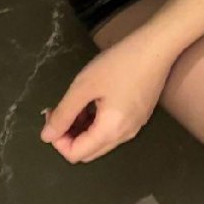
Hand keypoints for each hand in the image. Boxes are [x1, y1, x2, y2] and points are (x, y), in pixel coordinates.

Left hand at [39, 28, 175, 163]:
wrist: (156, 48)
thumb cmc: (118, 64)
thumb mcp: (84, 86)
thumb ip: (63, 114)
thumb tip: (47, 136)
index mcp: (110, 132)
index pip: (75, 154)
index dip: (58, 140)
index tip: (53, 115)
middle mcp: (124, 136)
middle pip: (88, 152)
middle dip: (69, 136)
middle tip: (61, 110)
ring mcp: (135, 127)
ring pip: (100, 141)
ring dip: (83, 129)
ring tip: (78, 103)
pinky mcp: (140, 116)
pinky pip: (113, 130)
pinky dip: (98, 123)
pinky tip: (96, 100)